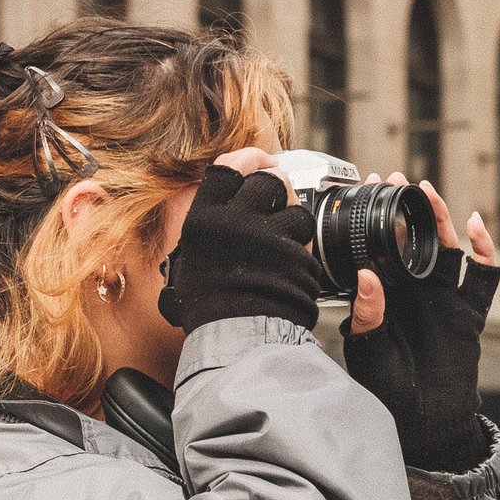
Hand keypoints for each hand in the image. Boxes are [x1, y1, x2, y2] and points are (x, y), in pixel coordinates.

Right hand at [157, 152, 321, 332]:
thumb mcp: (193, 258)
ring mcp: (268, 238)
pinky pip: (305, 240)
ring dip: (295, 219)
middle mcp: (234, 222)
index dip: (249, 158)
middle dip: (279, 186)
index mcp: (204, 219)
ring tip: (285, 240)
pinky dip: (302, 250)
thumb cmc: (209, 306)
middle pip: (268, 179)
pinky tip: (290, 266)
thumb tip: (223, 202)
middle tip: (278, 199)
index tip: (259, 160)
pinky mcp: (295, 255)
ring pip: (295, 208)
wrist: (234, 340)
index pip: (228, 167)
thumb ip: (210, 225)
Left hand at [342, 181, 499, 472]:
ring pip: (447, 249)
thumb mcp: (367, 352)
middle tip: (395, 180)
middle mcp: (413, 293)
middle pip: (413, 239)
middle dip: (406, 209)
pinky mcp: (470, 315)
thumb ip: (366, 316)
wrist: (424, 425)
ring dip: (440, 220)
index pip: (379, 247)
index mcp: (384, 297)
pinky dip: (485, 250)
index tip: (366, 188)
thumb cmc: (387, 391)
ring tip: (427, 193)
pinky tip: (477, 224)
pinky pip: (483, 279)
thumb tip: (366, 277)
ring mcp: (444, 301)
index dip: (375, 218)